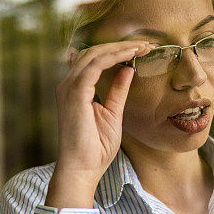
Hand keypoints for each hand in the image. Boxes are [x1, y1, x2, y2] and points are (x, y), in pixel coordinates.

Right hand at [45, 41, 149, 207]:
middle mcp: (68, 85)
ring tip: (142, 46)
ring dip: (120, 48)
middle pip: (93, 52)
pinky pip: (95, 65)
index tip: (141, 50)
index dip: (117, 52)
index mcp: (75, 90)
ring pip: (94, 54)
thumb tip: (127, 70)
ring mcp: (68, 88)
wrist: (82, 170)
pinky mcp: (74, 93)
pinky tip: (132, 55)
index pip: (94, 61)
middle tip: (145, 44)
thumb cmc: (95, 149)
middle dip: (120, 46)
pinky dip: (114, 57)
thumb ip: (117, 91)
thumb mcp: (112, 114)